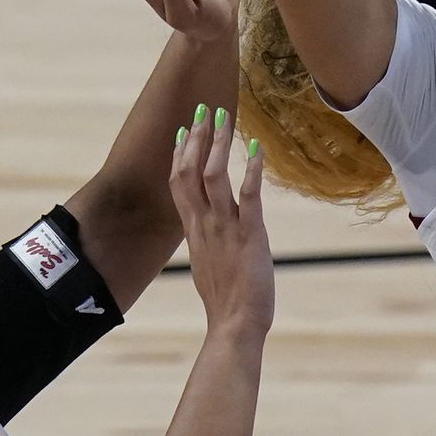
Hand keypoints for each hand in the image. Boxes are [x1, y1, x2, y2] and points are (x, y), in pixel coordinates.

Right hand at [170, 107, 273, 334]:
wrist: (234, 325)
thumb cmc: (225, 302)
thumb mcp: (207, 266)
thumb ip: (207, 244)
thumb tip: (210, 236)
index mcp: (194, 231)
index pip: (178, 185)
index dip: (178, 156)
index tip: (182, 132)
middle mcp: (204, 224)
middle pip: (189, 172)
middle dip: (196, 138)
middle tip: (204, 110)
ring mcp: (225, 228)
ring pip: (213, 176)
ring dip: (218, 144)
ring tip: (226, 117)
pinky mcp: (249, 234)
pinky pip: (248, 195)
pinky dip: (251, 169)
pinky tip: (257, 148)